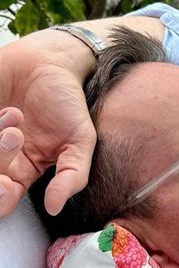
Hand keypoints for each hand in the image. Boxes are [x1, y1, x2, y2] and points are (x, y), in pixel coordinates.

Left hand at [0, 31, 96, 216]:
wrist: (50, 60)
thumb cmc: (67, 100)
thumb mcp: (82, 140)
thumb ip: (73, 175)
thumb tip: (54, 207)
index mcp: (24, 170)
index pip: (4, 199)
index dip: (0, 198)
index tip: (7, 186)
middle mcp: (2, 158)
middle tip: (15, 136)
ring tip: (14, 115)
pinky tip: (4, 110)